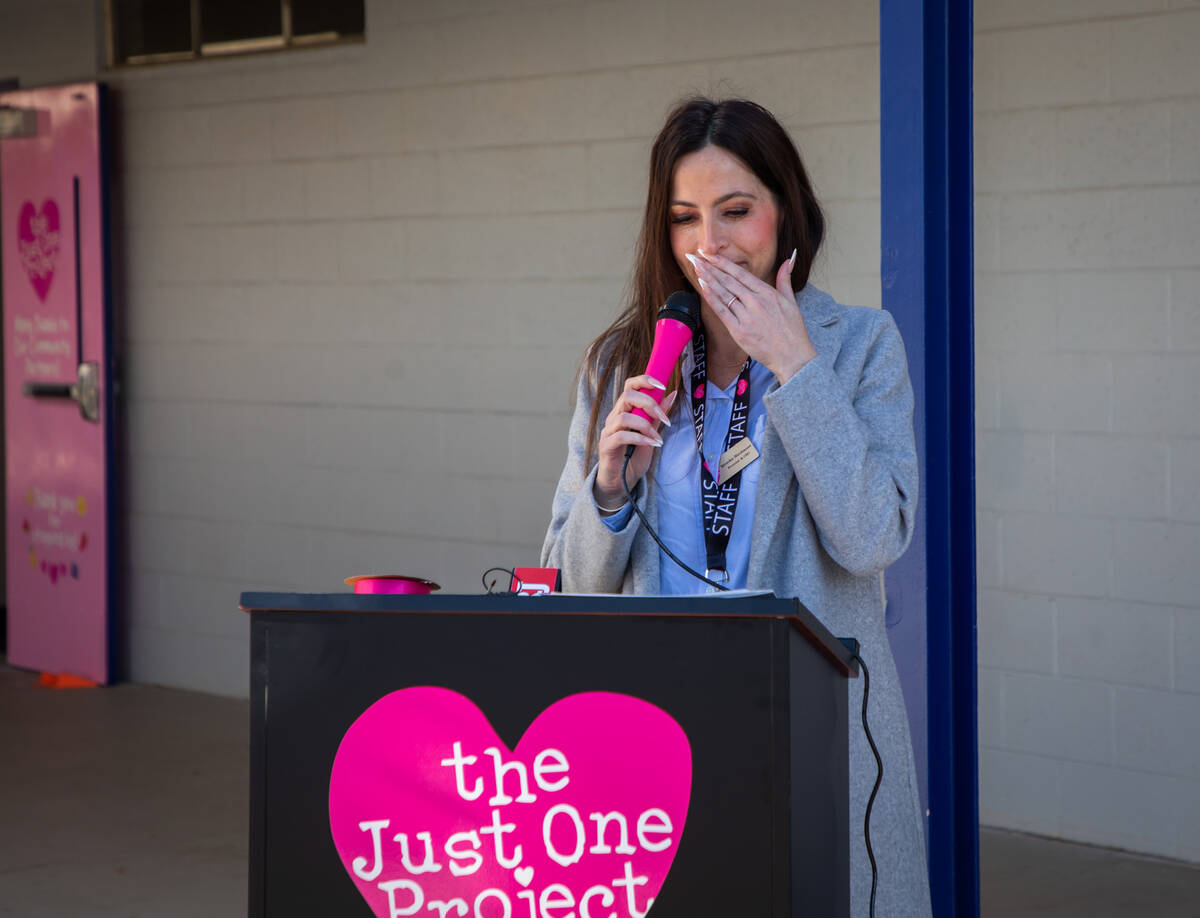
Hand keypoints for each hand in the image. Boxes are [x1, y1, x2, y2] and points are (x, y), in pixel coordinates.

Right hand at [593, 376, 676, 510]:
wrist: (621, 483)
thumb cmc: (633, 458)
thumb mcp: (651, 434)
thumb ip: (657, 416)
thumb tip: (672, 394)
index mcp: (624, 410)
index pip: (630, 386)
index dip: (645, 380)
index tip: (663, 386)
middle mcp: (614, 417)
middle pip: (627, 396)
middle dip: (649, 404)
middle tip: (665, 419)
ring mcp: (608, 431)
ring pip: (624, 417)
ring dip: (646, 426)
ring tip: (658, 439)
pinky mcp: (606, 446)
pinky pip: (621, 436)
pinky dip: (639, 439)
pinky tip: (651, 445)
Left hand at [687, 247, 817, 383]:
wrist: (791, 356)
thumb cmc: (792, 331)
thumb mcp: (792, 301)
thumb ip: (785, 279)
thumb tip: (789, 259)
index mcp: (767, 293)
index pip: (740, 273)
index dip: (723, 262)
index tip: (709, 254)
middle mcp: (755, 302)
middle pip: (728, 280)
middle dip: (710, 267)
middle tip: (695, 256)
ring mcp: (746, 316)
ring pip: (723, 293)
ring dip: (707, 279)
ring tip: (696, 268)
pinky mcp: (739, 331)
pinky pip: (722, 311)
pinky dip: (712, 298)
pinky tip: (702, 287)